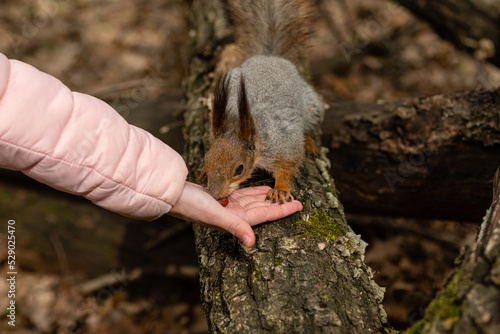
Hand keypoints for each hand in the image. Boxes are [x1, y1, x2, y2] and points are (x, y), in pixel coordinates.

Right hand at [168, 182, 302, 246]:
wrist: (174, 195)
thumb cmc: (192, 206)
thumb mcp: (216, 215)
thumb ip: (235, 227)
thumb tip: (252, 242)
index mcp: (236, 219)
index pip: (266, 214)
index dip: (283, 210)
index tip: (299, 205)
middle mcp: (235, 214)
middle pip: (263, 208)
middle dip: (280, 203)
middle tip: (296, 198)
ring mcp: (229, 205)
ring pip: (255, 201)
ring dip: (268, 197)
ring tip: (282, 193)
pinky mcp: (222, 196)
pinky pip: (243, 194)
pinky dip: (254, 192)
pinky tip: (262, 189)